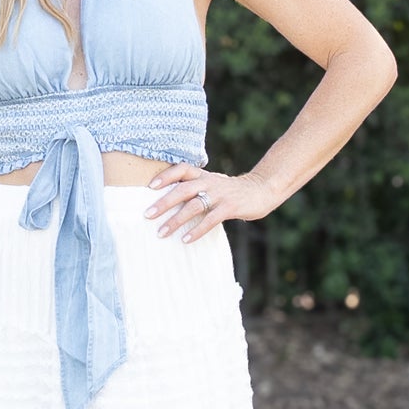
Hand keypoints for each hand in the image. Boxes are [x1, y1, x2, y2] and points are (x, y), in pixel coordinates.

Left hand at [142, 164, 276, 243]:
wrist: (261, 190)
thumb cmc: (230, 191)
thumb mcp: (212, 184)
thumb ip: (194, 188)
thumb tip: (167, 202)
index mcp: (203, 175)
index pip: (182, 169)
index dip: (166, 175)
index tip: (150, 186)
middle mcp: (210, 182)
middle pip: (183, 190)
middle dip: (164, 202)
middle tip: (147, 215)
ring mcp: (220, 194)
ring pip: (194, 206)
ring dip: (176, 220)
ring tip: (161, 233)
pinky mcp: (230, 207)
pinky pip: (210, 220)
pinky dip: (196, 230)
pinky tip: (185, 240)